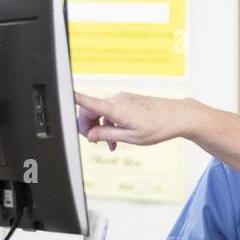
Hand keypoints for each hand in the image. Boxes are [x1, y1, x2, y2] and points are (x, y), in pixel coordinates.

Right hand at [75, 91, 199, 148]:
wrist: (179, 116)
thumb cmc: (159, 127)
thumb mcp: (131, 137)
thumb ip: (107, 135)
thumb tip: (90, 135)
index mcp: (116, 109)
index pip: (88, 102)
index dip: (72, 98)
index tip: (61, 94)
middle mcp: (117, 100)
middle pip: (91, 111)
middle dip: (89, 127)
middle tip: (96, 143)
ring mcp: (123, 98)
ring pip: (102, 112)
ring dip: (101, 128)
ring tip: (112, 145)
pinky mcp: (129, 100)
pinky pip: (112, 111)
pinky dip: (111, 123)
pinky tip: (119, 136)